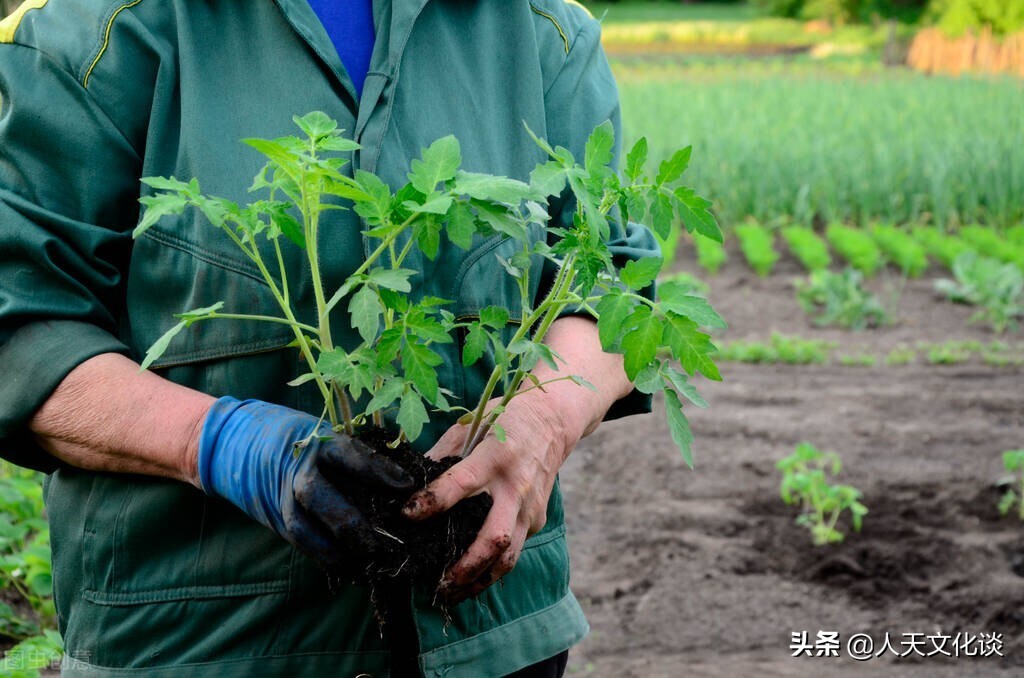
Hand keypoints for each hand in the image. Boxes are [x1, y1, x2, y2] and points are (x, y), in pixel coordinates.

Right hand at [198, 397, 413, 568]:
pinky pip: (299, 542)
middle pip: (318, 496)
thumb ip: (353, 454)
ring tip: (366, 565)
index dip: (377, 471)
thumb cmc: (297, 437)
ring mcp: (281, 496)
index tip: (406, 486)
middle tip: (381, 542)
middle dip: (350, 523)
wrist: (237, 443)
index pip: (347, 455)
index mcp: (315, 442)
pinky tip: (349, 569)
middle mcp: (295, 470)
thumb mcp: (323, 433)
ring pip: (303, 528)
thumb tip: (400, 480)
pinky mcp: (275, 518)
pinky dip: (324, 558)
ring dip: (335, 551)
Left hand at [402, 391, 576, 603]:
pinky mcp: (537, 519)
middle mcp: (515, 487)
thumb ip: (442, 455)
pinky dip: (492, 567)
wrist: (553, 420)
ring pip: (508, 557)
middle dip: (464, 567)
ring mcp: (530, 507)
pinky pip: (514, 550)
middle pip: (493, 538)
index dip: (432, 502)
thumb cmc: (504, 420)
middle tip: (437, 583)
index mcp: (494, 457)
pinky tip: (470, 576)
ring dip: (480, 580)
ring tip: (451, 593)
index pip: (460, 485)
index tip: (407, 514)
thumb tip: (410, 483)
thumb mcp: (469, 425)